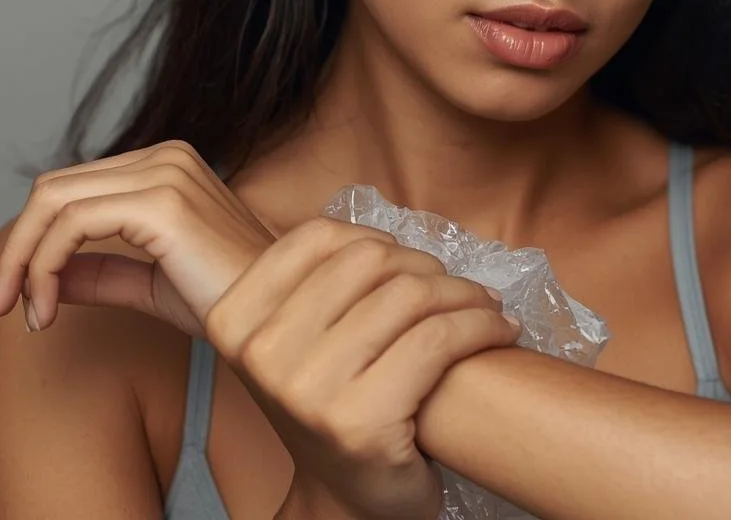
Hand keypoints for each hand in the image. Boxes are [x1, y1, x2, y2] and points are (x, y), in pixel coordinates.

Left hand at [0, 139, 275, 337]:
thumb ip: (98, 273)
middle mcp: (165, 156)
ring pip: (52, 202)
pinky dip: (45, 267)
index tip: (18, 299)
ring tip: (25, 313)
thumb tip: (45, 277)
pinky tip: (47, 308)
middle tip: (1, 305)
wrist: (275, 320)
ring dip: (24, 262)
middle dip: (18, 250)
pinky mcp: (161, 202)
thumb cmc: (230, 303)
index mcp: (166, 165)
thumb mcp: (151, 285)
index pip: (72, 188)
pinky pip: (72, 226)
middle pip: (52, 189)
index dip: (33, 241)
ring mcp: (164, 173)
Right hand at [207, 218, 520, 519]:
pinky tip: (496, 332)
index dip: (376, 241)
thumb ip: (315, 284)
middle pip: (370, 261)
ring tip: (484, 308)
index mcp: (234, 320)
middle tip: (457, 290)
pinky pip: (437, 340)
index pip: (316, 237)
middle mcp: (261, 353)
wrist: (344, 502)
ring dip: (465, 294)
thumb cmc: (332, 409)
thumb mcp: (295, 343)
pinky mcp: (360, 420)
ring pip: (410, 296)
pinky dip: (480, 326)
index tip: (409, 266)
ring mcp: (307, 389)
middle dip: (428, 267)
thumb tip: (384, 236)